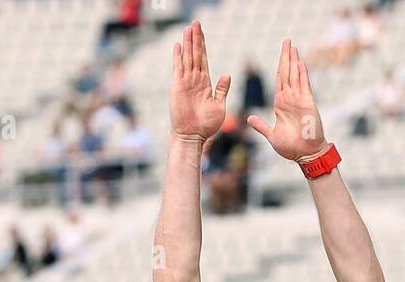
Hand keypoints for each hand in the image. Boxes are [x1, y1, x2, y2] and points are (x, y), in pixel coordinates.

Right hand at [170, 20, 229, 141]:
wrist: (193, 136)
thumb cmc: (207, 126)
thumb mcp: (219, 106)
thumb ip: (222, 90)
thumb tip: (227, 73)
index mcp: (205, 83)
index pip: (203, 59)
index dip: (203, 45)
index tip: (202, 32)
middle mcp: (195, 80)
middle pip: (195, 54)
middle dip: (195, 39)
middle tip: (195, 23)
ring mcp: (186, 82)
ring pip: (187, 58)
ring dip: (187, 43)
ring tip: (188, 28)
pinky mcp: (178, 86)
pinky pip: (178, 68)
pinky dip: (178, 56)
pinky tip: (178, 45)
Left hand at [247, 39, 326, 161]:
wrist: (305, 155)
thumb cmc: (291, 148)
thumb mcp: (272, 136)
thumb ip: (261, 126)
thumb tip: (249, 118)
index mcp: (280, 104)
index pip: (279, 80)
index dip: (280, 66)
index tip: (281, 53)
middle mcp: (290, 99)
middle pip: (287, 73)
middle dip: (286, 57)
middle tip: (286, 41)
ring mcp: (299, 100)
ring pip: (295, 75)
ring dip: (294, 61)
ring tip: (293, 46)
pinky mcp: (307, 104)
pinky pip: (304, 85)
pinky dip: (302, 73)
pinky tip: (300, 62)